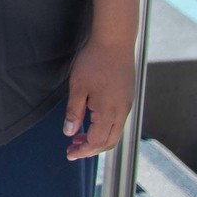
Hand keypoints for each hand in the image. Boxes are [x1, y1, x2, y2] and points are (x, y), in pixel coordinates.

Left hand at [64, 36, 134, 159]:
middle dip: (91, 149)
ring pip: (114, 132)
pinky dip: (104, 127)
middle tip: (72, 149)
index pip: (98, 141)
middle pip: (109, 141)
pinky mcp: (126, 98)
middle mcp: (122, 112)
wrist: (114, 42)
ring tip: (78, 137)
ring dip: (97, 138)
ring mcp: (126, 105)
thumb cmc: (93, 62)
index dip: (83, 151)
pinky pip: (117, 120)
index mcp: (109, 112)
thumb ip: (74, 112)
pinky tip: (90, 122)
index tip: (69, 154)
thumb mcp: (77, 87)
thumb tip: (69, 133)